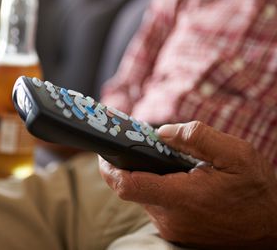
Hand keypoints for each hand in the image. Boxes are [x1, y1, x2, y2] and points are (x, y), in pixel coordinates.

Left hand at [99, 121, 276, 248]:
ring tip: (168, 161)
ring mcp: (172, 228)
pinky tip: (177, 177)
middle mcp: (170, 218)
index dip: (109, 168)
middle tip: (140, 145)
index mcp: (181, 198)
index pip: (126, 185)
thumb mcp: (236, 155)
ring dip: (149, 176)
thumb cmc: (256, 193)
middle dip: (132, 165)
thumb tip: (163, 132)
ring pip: (144, 196)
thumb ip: (197, 138)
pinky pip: (156, 205)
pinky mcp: (176, 231)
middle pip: (132, 187)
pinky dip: (159, 187)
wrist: (272, 231)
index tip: (105, 152)